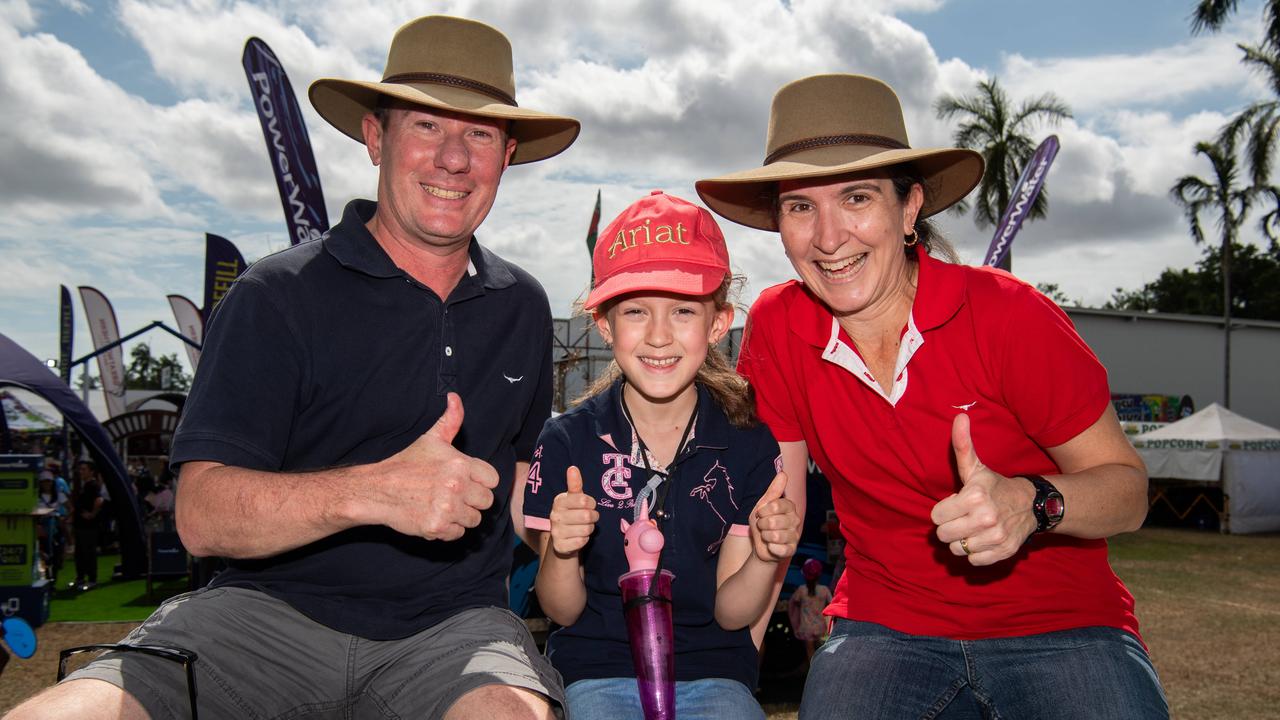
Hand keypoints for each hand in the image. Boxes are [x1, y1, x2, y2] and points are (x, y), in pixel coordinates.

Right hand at [377, 392, 499, 540]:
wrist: (378, 489)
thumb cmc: (406, 464)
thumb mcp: (431, 439)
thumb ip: (450, 420)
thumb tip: (455, 397)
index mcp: (460, 463)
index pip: (492, 480)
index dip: (480, 481)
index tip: (466, 481)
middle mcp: (457, 486)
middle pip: (486, 501)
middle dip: (472, 500)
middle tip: (453, 495)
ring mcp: (447, 508)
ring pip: (474, 519)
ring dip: (461, 516)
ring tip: (443, 506)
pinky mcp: (436, 527)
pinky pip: (458, 534)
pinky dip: (448, 530)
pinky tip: (435, 517)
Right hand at [549, 466, 597, 556]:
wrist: (563, 539)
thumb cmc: (572, 513)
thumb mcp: (574, 498)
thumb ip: (575, 484)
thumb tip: (572, 468)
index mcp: (559, 501)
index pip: (584, 500)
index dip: (591, 504)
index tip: (589, 505)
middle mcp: (554, 516)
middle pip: (587, 516)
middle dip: (593, 517)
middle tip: (589, 518)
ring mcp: (556, 532)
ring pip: (586, 530)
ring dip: (589, 529)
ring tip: (583, 527)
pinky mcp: (560, 546)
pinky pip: (582, 541)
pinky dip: (585, 539)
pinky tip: (578, 537)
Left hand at [749, 471, 800, 562]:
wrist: (761, 545)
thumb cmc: (762, 523)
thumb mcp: (763, 505)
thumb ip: (773, 490)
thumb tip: (783, 473)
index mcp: (789, 507)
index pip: (776, 505)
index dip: (763, 511)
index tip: (761, 514)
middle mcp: (795, 520)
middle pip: (774, 521)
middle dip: (762, 525)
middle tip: (763, 526)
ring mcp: (795, 535)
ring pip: (775, 535)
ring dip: (765, 536)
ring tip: (766, 536)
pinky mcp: (792, 549)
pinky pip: (779, 549)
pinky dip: (771, 548)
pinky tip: (771, 546)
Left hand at [930, 414, 1036, 565]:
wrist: (1032, 504)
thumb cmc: (995, 485)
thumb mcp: (976, 467)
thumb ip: (962, 445)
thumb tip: (959, 416)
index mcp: (975, 496)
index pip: (936, 516)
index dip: (944, 510)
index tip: (957, 503)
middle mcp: (986, 518)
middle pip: (944, 535)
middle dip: (950, 526)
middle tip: (963, 517)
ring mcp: (996, 537)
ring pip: (957, 549)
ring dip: (962, 540)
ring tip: (973, 528)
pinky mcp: (1004, 552)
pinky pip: (974, 561)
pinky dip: (975, 552)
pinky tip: (983, 539)